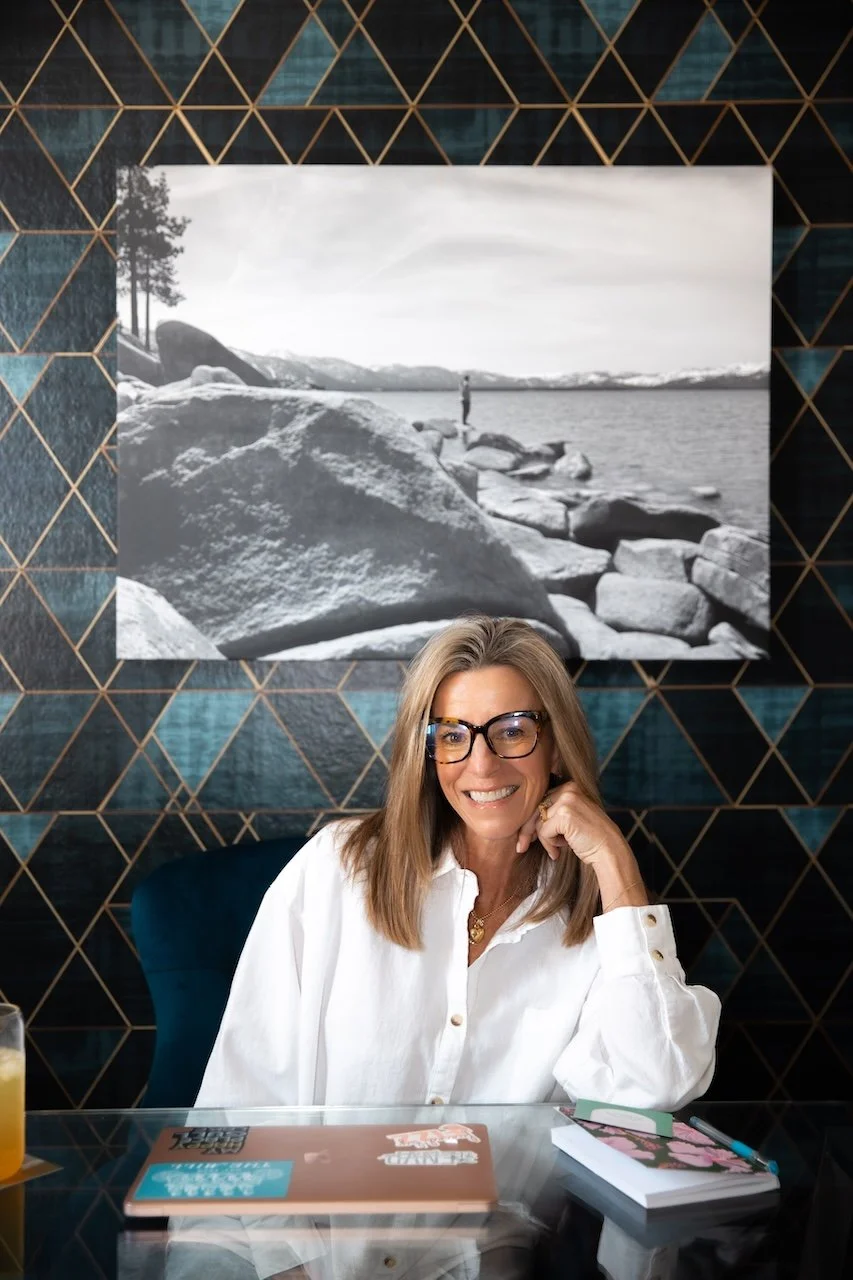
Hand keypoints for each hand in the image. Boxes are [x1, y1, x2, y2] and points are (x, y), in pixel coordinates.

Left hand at [516, 780, 630, 865]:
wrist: (609, 850)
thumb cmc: (590, 838)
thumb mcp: (571, 817)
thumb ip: (553, 812)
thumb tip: (524, 821)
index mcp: (570, 786)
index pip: (540, 801)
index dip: (532, 820)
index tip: (527, 837)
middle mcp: (568, 789)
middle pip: (535, 809)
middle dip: (527, 830)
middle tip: (522, 847)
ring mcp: (567, 800)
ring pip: (538, 822)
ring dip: (545, 840)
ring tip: (556, 849)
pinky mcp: (564, 814)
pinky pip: (543, 831)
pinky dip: (549, 844)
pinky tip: (560, 849)